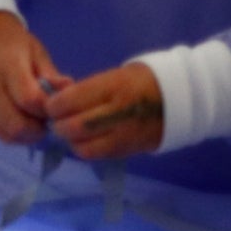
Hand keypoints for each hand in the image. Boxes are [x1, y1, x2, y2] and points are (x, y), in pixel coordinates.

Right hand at [0, 12, 69, 143]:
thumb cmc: (12, 44)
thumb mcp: (35, 51)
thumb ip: (51, 76)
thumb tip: (70, 93)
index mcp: (6, 66)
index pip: (29, 100)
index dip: (47, 109)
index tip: (56, 106)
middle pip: (16, 126)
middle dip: (38, 129)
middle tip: (46, 118)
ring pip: (7, 135)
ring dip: (27, 134)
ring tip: (34, 119)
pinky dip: (14, 132)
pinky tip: (21, 118)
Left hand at [45, 63, 165, 159]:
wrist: (180, 99)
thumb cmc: (141, 81)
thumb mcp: (114, 75)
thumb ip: (87, 89)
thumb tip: (57, 101)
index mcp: (113, 87)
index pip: (70, 101)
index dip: (53, 106)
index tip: (50, 105)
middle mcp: (118, 112)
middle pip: (74, 127)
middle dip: (58, 126)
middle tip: (55, 121)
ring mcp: (124, 134)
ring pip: (84, 147)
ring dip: (70, 141)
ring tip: (70, 132)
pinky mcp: (128, 150)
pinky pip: (98, 155)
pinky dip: (85, 149)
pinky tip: (86, 140)